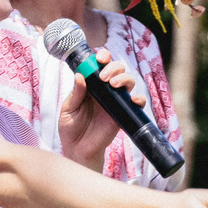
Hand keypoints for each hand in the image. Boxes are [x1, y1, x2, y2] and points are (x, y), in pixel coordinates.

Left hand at [57, 42, 147, 167]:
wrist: (78, 149)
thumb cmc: (70, 129)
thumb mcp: (68, 109)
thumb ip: (75, 93)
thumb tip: (81, 75)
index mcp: (90, 85)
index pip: (100, 65)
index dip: (103, 57)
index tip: (99, 57)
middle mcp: (105, 90)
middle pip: (117, 69)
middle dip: (114, 67)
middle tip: (104, 76)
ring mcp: (116, 101)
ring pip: (128, 81)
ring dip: (124, 78)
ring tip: (114, 84)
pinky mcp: (124, 114)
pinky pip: (136, 103)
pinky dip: (138, 99)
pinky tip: (132, 99)